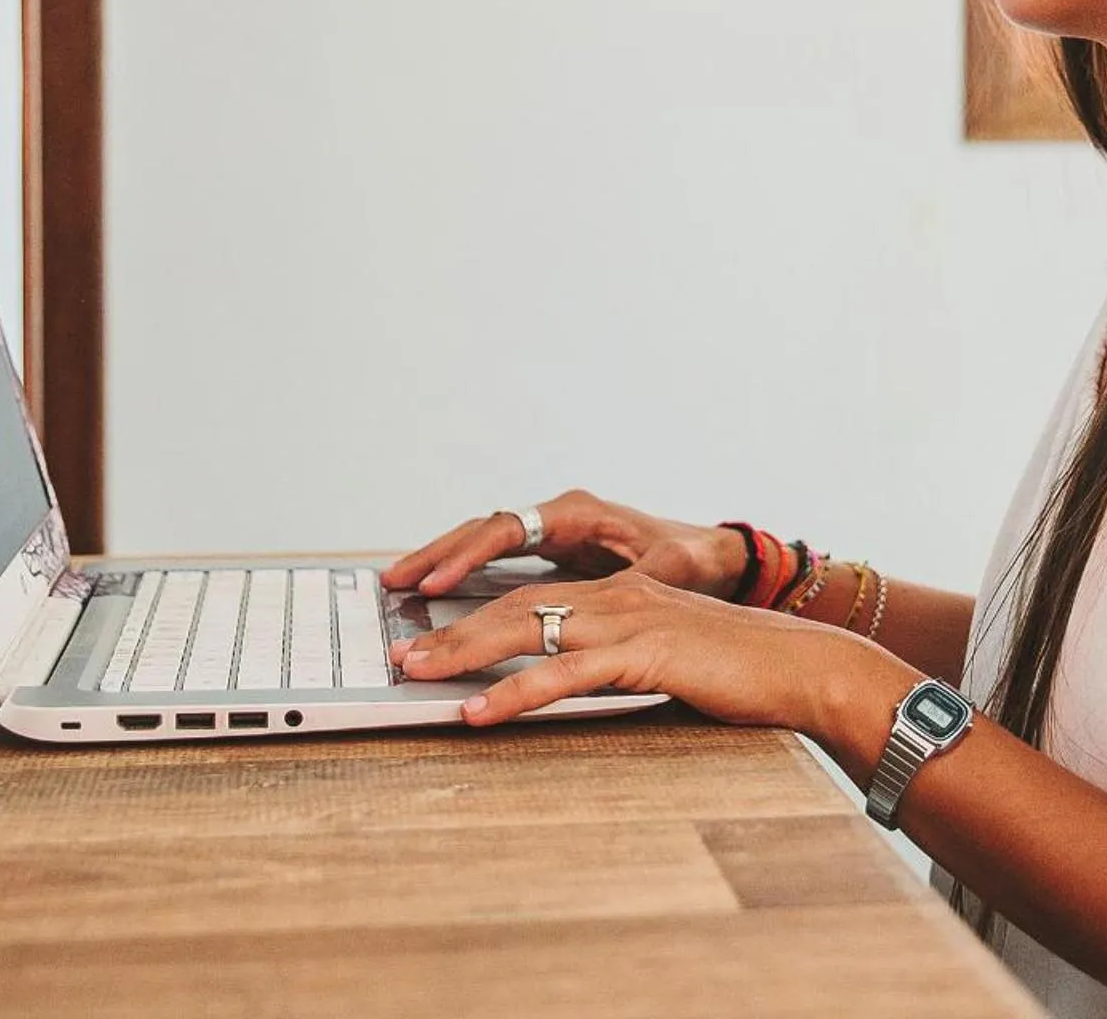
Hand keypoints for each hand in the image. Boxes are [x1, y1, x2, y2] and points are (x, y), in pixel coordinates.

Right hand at [381, 488, 747, 598]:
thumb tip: (622, 589)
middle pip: (481, 531)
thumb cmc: (694, 558)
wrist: (712, 558)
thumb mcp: (671, 568)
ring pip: (481, 543)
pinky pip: (495, 562)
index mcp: (578, 513)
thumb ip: (640, 578)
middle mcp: (558, 518)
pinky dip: (463, 575)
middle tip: (393, 582)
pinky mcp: (551, 557)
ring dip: (440, 562)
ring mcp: (551, 536)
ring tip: (397, 584)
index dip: (469, 556)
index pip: (508, 529)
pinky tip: (435, 594)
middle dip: (436, 555)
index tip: (438, 582)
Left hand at [390, 568, 921, 738]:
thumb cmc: (737, 671)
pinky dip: (516, 692)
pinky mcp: (646, 652)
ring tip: (415, 673)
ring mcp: (630, 618)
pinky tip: (479, 711)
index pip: (529, 592)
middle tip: (397, 652)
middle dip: (449, 625)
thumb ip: (614, 661)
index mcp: (618, 591)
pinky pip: (567, 673)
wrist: (803, 667)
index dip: (471, 608)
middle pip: (515, 603)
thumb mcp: (664, 659)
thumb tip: (561, 681)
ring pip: (529, 628)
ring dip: (464, 652)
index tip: (421, 626)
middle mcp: (617, 593)